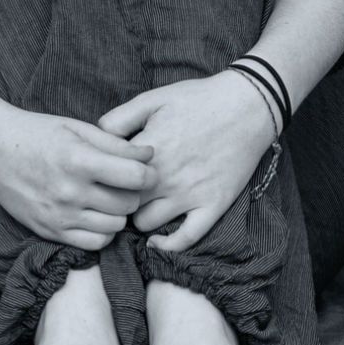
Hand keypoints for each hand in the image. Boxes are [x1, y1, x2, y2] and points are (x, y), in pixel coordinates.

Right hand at [0, 105, 157, 250]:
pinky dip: (103, 232)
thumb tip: (150, 156)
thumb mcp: (77, 128)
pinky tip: (96, 215)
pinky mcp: (49, 231)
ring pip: (115, 227)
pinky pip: (93, 244)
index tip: (145, 170)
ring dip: (118, 214)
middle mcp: (69, 192)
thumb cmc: (36, 133)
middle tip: (125, 183)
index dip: (149, 173)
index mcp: (78, 160)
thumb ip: (116, 144)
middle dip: (133, 193)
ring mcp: (58, 215)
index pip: (135, 177)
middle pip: (128, 204)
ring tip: (108, 198)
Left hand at [98, 70, 276, 250]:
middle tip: (116, 195)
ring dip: (138, 218)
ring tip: (139, 208)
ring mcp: (190, 195)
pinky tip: (157, 241)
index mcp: (147, 151)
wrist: (249, 105)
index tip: (101, 178)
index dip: (100, 180)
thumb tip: (94, 139)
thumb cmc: (198, 99)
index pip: (107, 179)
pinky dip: (168, 245)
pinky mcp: (213, 206)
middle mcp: (165, 177)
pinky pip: (185, 239)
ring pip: (146, 224)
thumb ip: (118, 119)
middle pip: (122, 204)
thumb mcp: (152, 99)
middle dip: (115, 201)